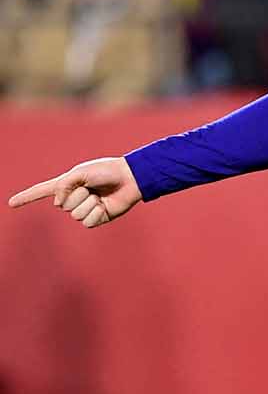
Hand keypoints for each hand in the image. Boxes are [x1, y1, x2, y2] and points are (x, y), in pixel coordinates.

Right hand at [8, 157, 142, 227]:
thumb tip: (58, 204)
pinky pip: (88, 222)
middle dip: (77, 195)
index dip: (26, 197)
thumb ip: (63, 186)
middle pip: (63, 205)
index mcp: (66, 185)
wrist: (130, 178)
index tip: (11, 203)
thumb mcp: (80, 173)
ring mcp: (85, 209)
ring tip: (99, 196)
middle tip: (92, 187)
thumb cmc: (106, 171)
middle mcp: (73, 198)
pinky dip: (96, 213)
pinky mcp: (98, 218)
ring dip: (88, 204)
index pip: (41, 191)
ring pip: (75, 215)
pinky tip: (104, 206)